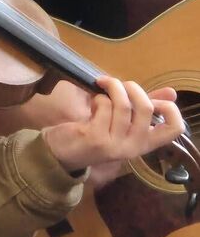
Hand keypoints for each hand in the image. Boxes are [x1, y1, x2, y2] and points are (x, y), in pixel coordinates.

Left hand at [43, 78, 181, 174]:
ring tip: (101, 87)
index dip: (169, 108)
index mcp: (144, 143)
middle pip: (146, 108)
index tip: (153, 98)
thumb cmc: (96, 132)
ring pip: (123, 104)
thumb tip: (172, 92)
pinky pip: (104, 106)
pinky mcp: (97, 138)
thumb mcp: (123, 120)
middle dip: (132, 87)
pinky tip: (91, 103)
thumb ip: (143, 107)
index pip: (174, 128)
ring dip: (111, 87)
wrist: (62, 152)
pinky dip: (97, 97)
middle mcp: (134, 147)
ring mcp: (115, 144)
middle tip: (118, 84)